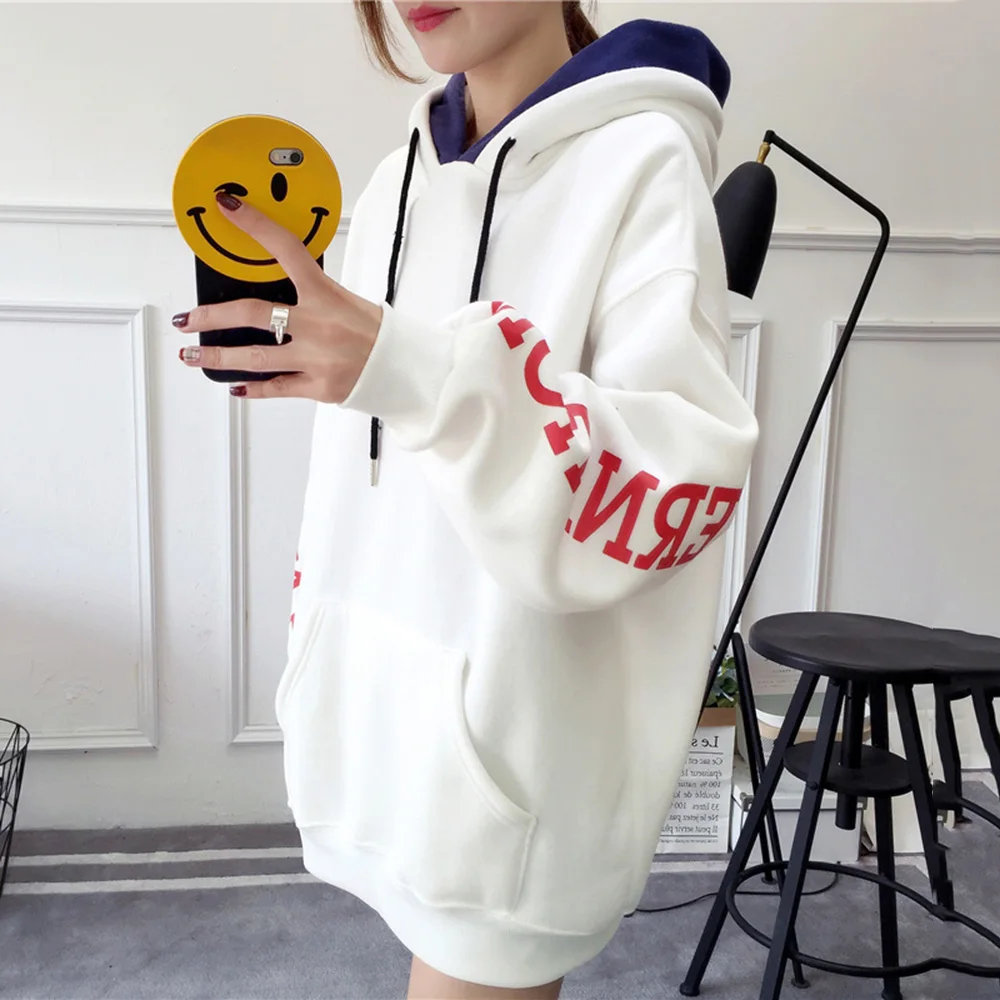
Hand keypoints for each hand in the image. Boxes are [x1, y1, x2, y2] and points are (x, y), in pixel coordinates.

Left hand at [173, 191, 382, 401]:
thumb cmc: (377, 333)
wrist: (404, 369)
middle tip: (188, 318)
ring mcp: (315, 358)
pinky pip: (276, 387)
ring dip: (218, 354)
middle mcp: (317, 325)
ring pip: (255, 357)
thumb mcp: (347, 301)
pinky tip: (234, 385)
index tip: (227, 206)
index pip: (285, 249)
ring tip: (193, 353)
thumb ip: (312, 296)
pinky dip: (252, 388)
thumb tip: (275, 294)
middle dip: (212, 316)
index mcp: (325, 294)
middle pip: (251, 315)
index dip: (254, 224)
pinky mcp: (318, 386)